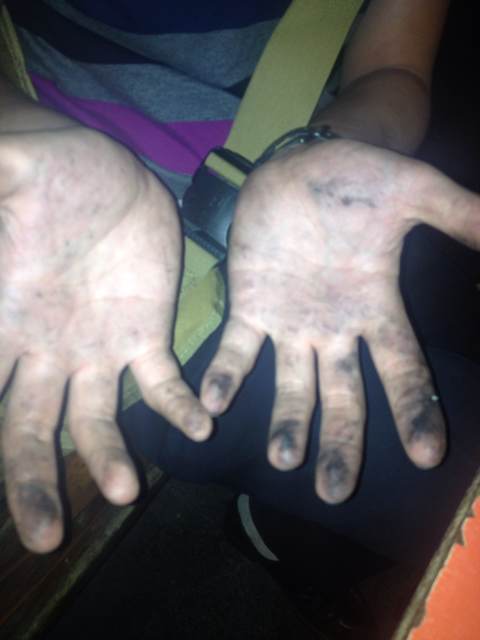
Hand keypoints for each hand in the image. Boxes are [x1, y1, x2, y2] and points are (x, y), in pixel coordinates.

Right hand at [0, 126, 210, 551]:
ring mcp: (97, 350)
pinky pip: (161, 384)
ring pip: (94, 420)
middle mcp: (43, 352)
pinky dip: (176, 407)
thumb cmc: (51, 174)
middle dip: (32, 480)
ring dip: (106, 456)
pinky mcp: (147, 337)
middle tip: (45, 535)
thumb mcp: (9, 173)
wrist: (111, 179)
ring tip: (124, 489)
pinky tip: (199, 427)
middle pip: (28, 429)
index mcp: (3, 321)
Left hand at [200, 139, 479, 502]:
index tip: (427, 455)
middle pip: (343, 395)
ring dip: (287, 422)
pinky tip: (211, 404)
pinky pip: (237, 349)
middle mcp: (333, 328)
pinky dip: (226, 375)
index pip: (401, 369)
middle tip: (334, 492)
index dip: (413, 410)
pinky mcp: (249, 306)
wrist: (301, 165)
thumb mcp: (415, 191)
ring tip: (283, 459)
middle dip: (341, 441)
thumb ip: (459, 215)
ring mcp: (289, 321)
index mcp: (375, 307)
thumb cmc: (358, 179)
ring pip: (290, 384)